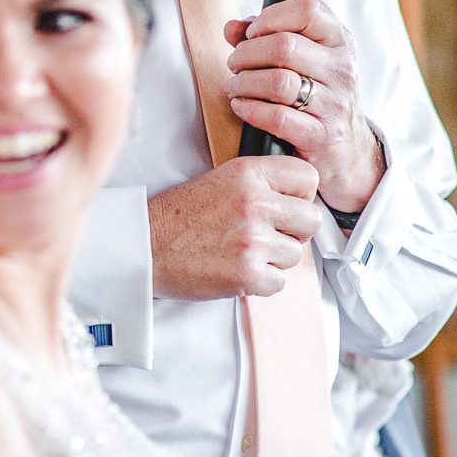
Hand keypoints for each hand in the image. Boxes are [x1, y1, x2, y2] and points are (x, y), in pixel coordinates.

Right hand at [147, 154, 323, 300]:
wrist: (145, 247)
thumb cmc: (177, 217)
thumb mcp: (220, 180)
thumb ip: (259, 184)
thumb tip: (296, 200)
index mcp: (248, 173)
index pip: (307, 178)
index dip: (301, 195)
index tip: (287, 205)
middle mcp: (256, 203)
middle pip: (311, 220)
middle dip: (294, 232)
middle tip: (268, 235)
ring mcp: (253, 239)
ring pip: (295, 255)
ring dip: (274, 258)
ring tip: (243, 252)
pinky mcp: (248, 273)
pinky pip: (279, 282)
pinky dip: (261, 281)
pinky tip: (237, 269)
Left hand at [224, 0, 384, 211]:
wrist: (348, 149)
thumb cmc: (316, 95)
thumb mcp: (302, 59)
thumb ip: (264, 37)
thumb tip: (231, 28)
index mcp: (339, 41)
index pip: (308, 10)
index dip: (270, 17)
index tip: (252, 34)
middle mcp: (342, 69)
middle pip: (284, 46)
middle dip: (247, 53)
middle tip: (235, 64)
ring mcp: (335, 103)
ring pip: (278, 82)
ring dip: (244, 83)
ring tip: (234, 86)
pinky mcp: (322, 135)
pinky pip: (278, 118)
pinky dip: (250, 110)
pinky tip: (242, 106)